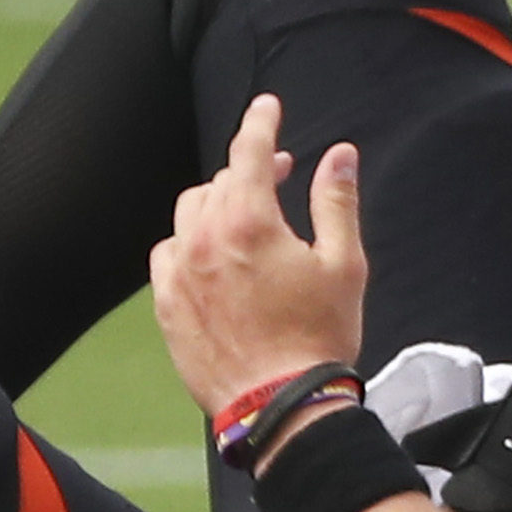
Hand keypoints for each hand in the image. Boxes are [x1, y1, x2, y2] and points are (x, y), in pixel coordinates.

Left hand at [151, 94, 365, 417]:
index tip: (267, 107)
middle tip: (277, 177)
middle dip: (247, 173)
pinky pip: (168, 254)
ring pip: (188, 215)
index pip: (248, 152)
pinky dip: (189, 244)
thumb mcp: (344, 265)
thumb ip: (336, 202)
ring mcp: (178, 272)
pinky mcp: (167, 305)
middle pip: (218, 183)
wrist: (280, 404)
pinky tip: (212, 258)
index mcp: (250, 222)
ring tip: (245, 219)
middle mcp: (204, 239)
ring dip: (216, 206)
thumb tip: (339, 154)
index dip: (261, 123)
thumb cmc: (319, 336)